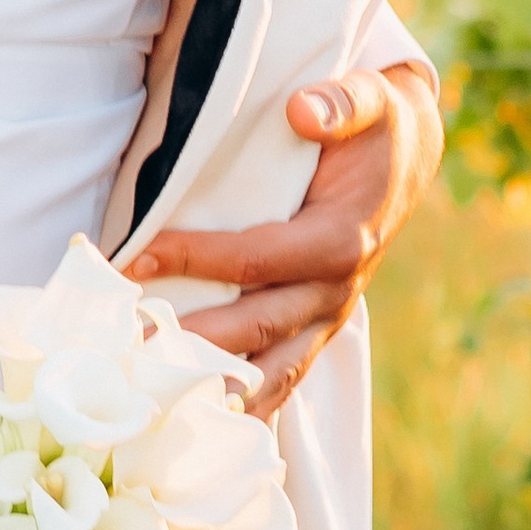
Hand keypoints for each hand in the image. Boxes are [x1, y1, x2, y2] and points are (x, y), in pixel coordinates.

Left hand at [127, 61, 441, 415]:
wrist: (407, 160)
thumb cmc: (376, 130)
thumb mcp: (372, 101)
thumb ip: (342, 103)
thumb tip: (303, 110)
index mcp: (343, 239)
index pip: (259, 259)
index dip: (196, 259)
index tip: (134, 259)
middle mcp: (335, 291)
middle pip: (256, 328)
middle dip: (190, 343)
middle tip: (123, 349)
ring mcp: (325, 319)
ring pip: (268, 371)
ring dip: (210, 388)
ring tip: (148, 398)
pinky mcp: (312, 330)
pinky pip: (279, 380)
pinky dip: (241, 407)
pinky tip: (196, 429)